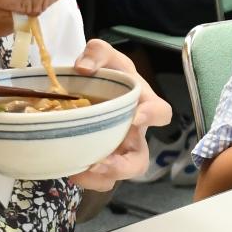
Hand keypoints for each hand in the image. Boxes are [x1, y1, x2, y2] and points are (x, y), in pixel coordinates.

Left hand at [68, 39, 171, 190]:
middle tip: (101, 163)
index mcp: (142, 105)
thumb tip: (84, 67)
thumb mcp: (103, 54)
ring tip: (80, 171)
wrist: (85, 86)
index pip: (161, 113)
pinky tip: (70, 170)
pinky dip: (86, 179)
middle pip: (140, 160)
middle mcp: (133, 133)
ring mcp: (118, 150)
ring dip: (101, 177)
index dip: (152, 116)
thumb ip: (97, 52)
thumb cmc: (104, 72)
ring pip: (118, 175)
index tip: (135, 117)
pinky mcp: (101, 161)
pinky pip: (99, 179)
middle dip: (123, 166)